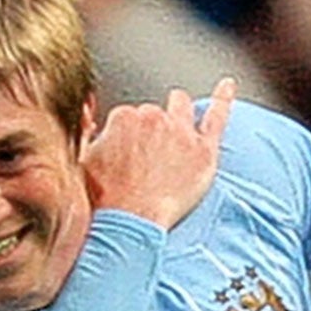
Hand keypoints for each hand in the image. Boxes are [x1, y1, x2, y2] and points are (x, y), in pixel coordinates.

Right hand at [83, 79, 237, 230]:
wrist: (131, 223)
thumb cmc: (105, 201)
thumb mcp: (82, 163)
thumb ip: (88, 135)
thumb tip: (88, 117)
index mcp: (123, 117)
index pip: (128, 118)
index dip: (126, 139)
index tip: (124, 157)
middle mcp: (153, 117)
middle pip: (154, 113)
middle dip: (150, 129)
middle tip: (146, 157)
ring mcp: (181, 131)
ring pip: (181, 106)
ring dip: (177, 110)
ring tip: (176, 124)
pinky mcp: (203, 150)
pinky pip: (217, 116)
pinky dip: (222, 99)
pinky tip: (227, 86)